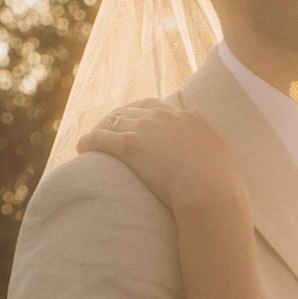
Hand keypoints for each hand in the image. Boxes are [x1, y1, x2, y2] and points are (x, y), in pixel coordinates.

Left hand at [77, 98, 249, 224]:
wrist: (210, 192)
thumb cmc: (217, 178)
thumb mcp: (215, 144)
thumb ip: (201, 125)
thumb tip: (192, 111)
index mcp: (179, 116)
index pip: (150, 106)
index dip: (136, 114)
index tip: (129, 123)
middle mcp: (159, 117)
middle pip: (127, 112)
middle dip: (114, 122)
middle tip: (105, 134)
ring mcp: (142, 130)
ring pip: (110, 123)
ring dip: (99, 131)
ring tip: (91, 144)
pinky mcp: (127, 146)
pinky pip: (98, 138)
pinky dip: (87, 142)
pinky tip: (80, 149)